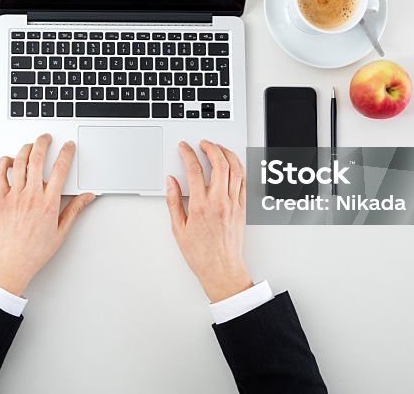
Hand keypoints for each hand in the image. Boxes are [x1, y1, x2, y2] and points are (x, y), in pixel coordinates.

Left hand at [0, 134, 95, 295]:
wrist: (13, 261)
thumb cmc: (35, 249)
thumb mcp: (62, 231)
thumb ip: (75, 209)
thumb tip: (88, 197)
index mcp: (48, 203)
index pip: (60, 170)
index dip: (66, 153)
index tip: (68, 146)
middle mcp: (31, 196)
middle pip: (38, 159)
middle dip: (44, 142)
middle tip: (47, 137)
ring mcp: (15, 196)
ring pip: (20, 163)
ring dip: (26, 148)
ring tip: (32, 144)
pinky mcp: (2, 199)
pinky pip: (0, 174)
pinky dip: (4, 163)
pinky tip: (11, 160)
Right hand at [165, 140, 252, 302]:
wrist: (222, 270)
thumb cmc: (201, 254)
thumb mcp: (178, 229)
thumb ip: (173, 202)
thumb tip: (170, 182)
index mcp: (201, 206)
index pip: (194, 170)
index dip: (188, 154)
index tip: (184, 147)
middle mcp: (219, 202)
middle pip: (219, 164)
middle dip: (211, 148)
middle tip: (203, 143)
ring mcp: (233, 204)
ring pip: (235, 170)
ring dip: (227, 154)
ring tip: (218, 148)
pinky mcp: (242, 208)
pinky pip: (243, 182)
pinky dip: (238, 168)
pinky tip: (232, 164)